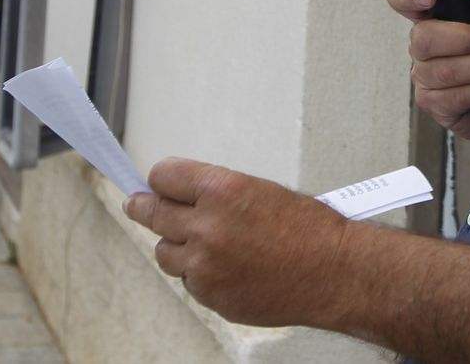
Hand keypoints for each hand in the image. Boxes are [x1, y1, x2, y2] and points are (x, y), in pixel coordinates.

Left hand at [123, 157, 359, 329]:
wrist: (333, 271)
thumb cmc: (310, 229)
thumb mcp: (262, 191)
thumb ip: (218, 193)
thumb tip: (185, 196)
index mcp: (222, 189)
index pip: (163, 176)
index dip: (162, 179)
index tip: (156, 183)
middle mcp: (206, 226)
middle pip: (152, 213)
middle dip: (143, 207)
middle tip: (135, 204)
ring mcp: (204, 265)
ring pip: (164, 252)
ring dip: (176, 246)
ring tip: (200, 244)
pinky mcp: (209, 294)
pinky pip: (188, 281)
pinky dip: (200, 274)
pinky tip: (227, 268)